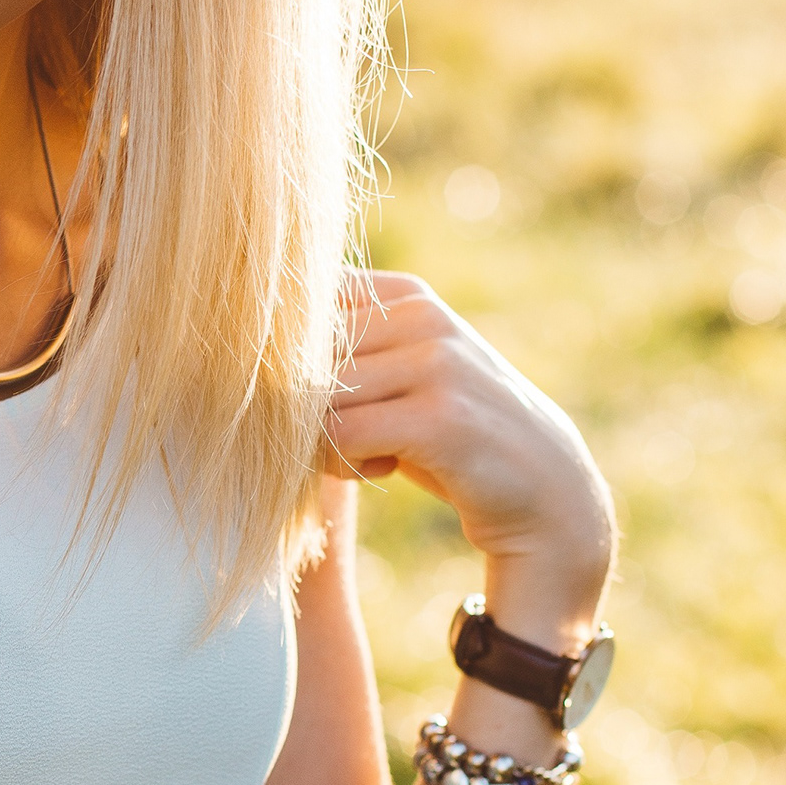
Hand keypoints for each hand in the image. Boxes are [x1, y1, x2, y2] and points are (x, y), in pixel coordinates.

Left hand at [325, 272, 614, 641]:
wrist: (545, 491)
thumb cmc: (449, 435)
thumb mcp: (401, 374)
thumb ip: (345, 348)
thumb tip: (240, 338)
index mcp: (405, 293)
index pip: (303, 307)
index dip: (289, 361)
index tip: (320, 400)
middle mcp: (421, 314)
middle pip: (301, 357)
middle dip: (304, 408)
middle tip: (342, 438)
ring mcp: (434, 361)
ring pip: (316, 398)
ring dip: (323, 441)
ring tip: (366, 454)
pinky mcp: (439, 416)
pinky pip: (342, 436)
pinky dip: (344, 464)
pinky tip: (380, 468)